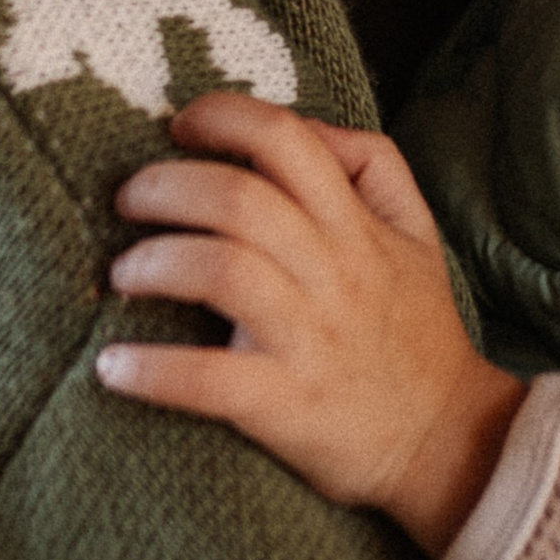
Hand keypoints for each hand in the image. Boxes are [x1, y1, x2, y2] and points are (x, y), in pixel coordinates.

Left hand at [94, 91, 526, 559]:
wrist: (446, 442)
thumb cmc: (416, 333)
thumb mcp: (417, 233)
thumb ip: (373, 164)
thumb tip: (305, 123)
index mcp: (356, 227)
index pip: (289, 141)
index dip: (224, 117)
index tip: (180, 126)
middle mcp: (332, 273)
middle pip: (237, 199)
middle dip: (163, 187)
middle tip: (128, 200)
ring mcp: (308, 338)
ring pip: (220, 271)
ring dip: (152, 264)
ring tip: (122, 275)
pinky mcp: (284, 403)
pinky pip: (208, 379)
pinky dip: (151, 369)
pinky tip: (112, 367)